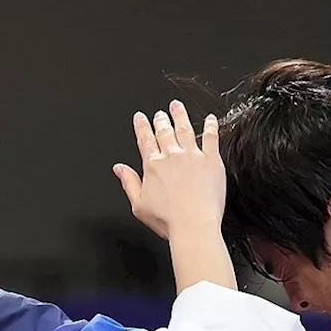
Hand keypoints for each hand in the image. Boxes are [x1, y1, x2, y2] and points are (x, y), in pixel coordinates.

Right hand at [114, 100, 224, 241]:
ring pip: (185, 129)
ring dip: (180, 116)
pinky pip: (211, 137)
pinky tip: (210, 119)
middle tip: (160, 113)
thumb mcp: (138, 204)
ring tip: (177, 106)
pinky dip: (210, 126)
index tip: (141, 117)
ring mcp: (192, 156)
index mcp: (153, 165)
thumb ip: (129, 182)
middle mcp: (172, 156)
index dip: (142, 126)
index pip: (145, 139)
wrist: (193, 225)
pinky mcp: (211, 160)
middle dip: (161, 119)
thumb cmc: (168, 219)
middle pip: (164, 131)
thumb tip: (119, 168)